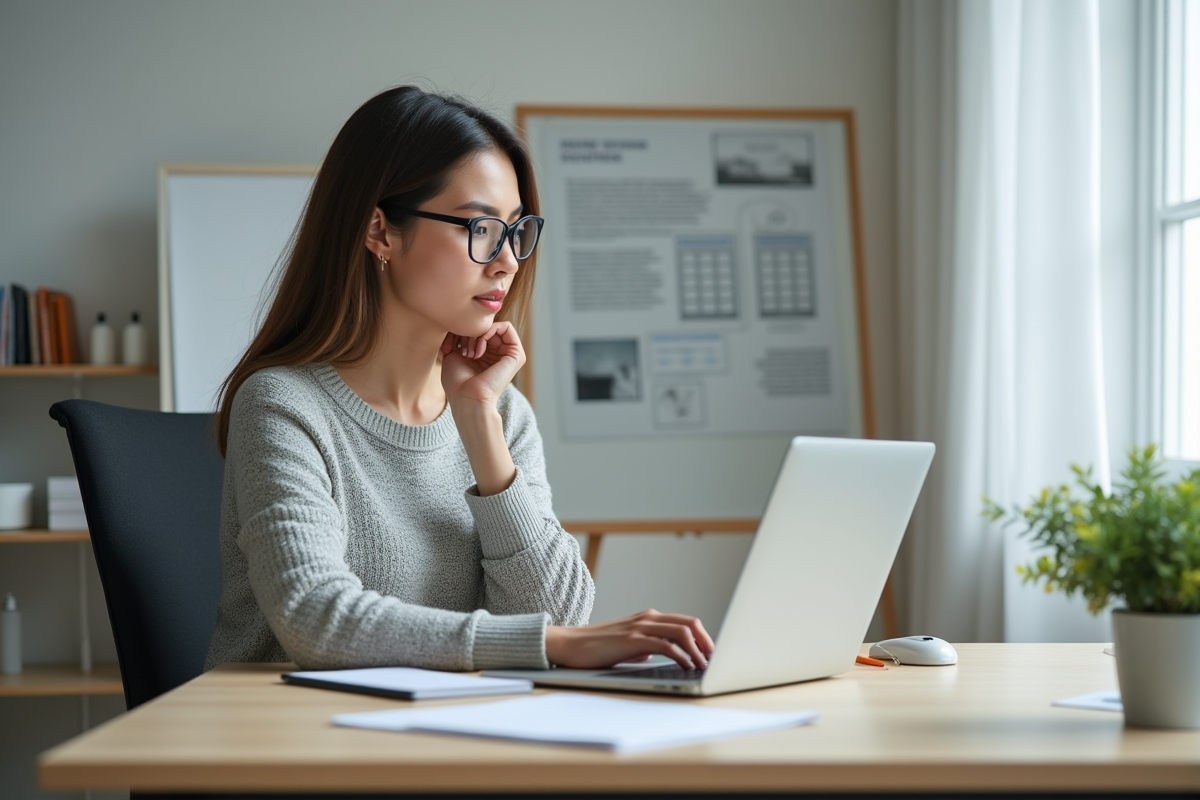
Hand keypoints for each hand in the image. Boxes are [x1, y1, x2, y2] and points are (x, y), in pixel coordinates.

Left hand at [439, 321, 525, 410]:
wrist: (467, 398)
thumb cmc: (457, 382)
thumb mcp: (453, 353)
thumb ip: (459, 337)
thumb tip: (460, 320)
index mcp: (486, 354)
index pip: (477, 328)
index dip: (463, 330)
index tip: (452, 344)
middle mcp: (498, 353)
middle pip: (485, 325)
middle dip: (469, 331)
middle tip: (462, 348)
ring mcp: (509, 354)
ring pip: (494, 325)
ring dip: (478, 333)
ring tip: (470, 351)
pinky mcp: (517, 355)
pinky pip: (505, 327)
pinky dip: (489, 331)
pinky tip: (479, 349)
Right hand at [545, 609, 713, 669]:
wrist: (569, 645)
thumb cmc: (596, 648)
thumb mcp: (627, 645)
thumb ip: (644, 646)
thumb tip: (659, 655)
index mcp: (648, 618)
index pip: (685, 622)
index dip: (703, 637)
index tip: (712, 654)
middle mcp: (647, 618)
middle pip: (690, 623)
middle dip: (707, 642)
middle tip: (715, 660)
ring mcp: (640, 627)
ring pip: (682, 631)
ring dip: (698, 650)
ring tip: (704, 666)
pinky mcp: (632, 640)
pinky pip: (666, 645)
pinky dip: (681, 655)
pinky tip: (686, 666)